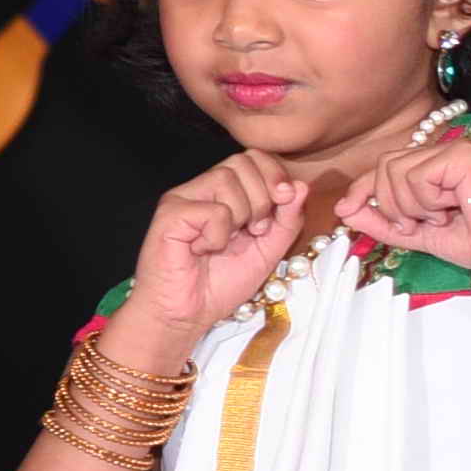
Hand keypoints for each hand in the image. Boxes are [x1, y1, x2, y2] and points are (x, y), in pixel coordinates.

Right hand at [115, 156, 305, 359]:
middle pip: (242, 161)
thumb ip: (287, 219)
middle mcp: (201, 189)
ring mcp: (182, 199)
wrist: (187, 314)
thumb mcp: (269, 250)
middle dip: (262, 197)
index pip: (254, 156)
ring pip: (227, 179)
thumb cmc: (221, 283)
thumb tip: (300, 186)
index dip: (275, 174)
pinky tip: (204, 249)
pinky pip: (212, 210)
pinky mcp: (169, 215)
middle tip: (254, 230)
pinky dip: (219, 234)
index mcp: (224, 193)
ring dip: (242, 215)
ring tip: (228, 242)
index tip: (284, 202)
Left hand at [337, 134, 470, 277]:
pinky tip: (450, 209)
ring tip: (438, 218)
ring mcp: (452, 151)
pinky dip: (426, 200)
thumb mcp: (414, 234)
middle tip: (416, 225)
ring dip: (409, 205)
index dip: (361, 189)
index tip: (345, 210)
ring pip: (395, 170)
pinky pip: (417, 174)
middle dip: (390, 203)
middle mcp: (441, 153)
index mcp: (432, 168)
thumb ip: (380, 222)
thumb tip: (343, 209)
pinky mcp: (460, 155)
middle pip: (384, 166)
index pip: (382, 168)